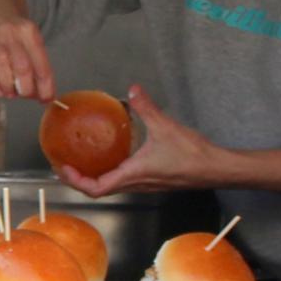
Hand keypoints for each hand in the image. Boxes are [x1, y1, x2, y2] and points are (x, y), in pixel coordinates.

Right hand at [0, 0, 53, 101]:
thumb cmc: (13, 34)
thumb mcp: (29, 41)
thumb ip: (36, 65)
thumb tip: (42, 95)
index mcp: (29, 31)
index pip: (41, 64)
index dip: (45, 86)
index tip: (46, 99)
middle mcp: (10, 32)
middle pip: (22, 67)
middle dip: (26, 88)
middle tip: (26, 95)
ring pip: (3, 68)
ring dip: (9, 87)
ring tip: (11, 93)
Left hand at [73, 86, 235, 196]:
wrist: (217, 168)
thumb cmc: (193, 154)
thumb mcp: (166, 126)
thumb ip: (146, 107)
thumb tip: (133, 90)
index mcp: (133, 175)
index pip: (96, 188)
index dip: (76, 181)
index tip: (63, 167)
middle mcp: (135, 184)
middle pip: (99, 190)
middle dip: (78, 179)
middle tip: (65, 163)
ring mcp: (144, 185)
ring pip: (112, 187)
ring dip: (93, 177)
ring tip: (81, 160)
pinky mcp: (152, 181)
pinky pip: (124, 181)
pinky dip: (110, 172)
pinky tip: (111, 156)